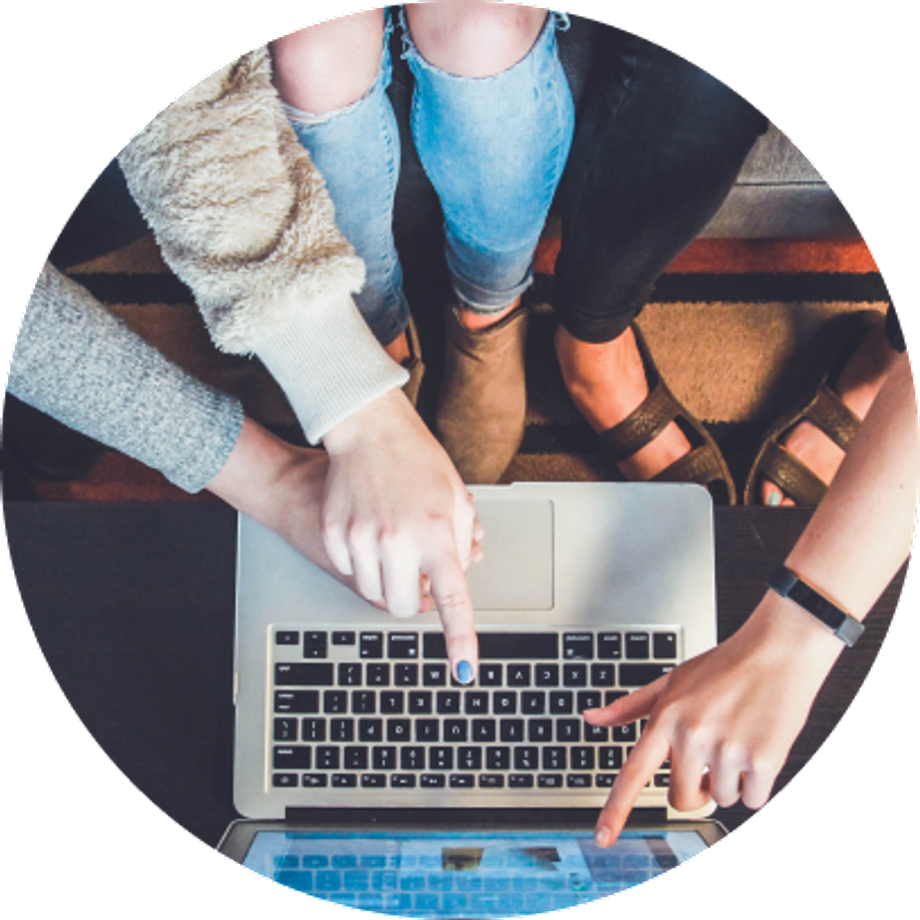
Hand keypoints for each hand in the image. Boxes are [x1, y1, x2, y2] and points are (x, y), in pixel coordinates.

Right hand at [320, 388, 480, 681]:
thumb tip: (456, 578)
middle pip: (403, 607)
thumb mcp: (456, 499)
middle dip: (412, 599)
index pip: (452, 599)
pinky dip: (362, 562)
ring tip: (394, 542)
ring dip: (387, 580)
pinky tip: (369, 529)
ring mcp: (361, 538)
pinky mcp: (334, 534)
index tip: (464, 670)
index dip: (460, 639)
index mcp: (437, 533)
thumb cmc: (418, 460)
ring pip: (373, 593)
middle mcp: (397, 541)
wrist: (369, 430)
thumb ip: (461, 544)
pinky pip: (350, 571)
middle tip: (417, 572)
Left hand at [585, 595, 843, 846]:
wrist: (778, 650)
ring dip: (731, 780)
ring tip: (739, 737)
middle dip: (697, 788)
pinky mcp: (762, 759)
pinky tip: (759, 747)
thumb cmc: (724, 666)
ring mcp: (727, 749)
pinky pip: (753, 799)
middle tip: (711, 757)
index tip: (602, 839)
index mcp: (666, 718)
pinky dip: (757, 784)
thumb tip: (590, 718)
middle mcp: (691, 736)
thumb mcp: (671, 680)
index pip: (633, 773)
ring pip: (721, 798)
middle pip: (683, 798)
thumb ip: (630, 707)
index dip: (615, 810)